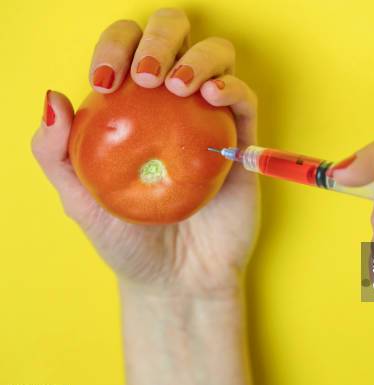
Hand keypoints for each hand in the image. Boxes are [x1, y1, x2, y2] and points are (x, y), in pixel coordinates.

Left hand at [32, 9, 258, 296]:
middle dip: (160, 37)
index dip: (115, 46)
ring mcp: (210, 123)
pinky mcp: (242, 143)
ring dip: (199, 57)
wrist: (177, 282)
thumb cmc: (129, 243)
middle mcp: (173, 108)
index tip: (105, 80)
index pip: (127, 52)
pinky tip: (213, 96)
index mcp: (133, 111)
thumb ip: (54, 154)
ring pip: (217, 59)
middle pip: (175, 39)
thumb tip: (53, 98)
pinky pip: (245, 102)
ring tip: (180, 84)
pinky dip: (233, 88)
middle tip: (146, 75)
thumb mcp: (78, 202)